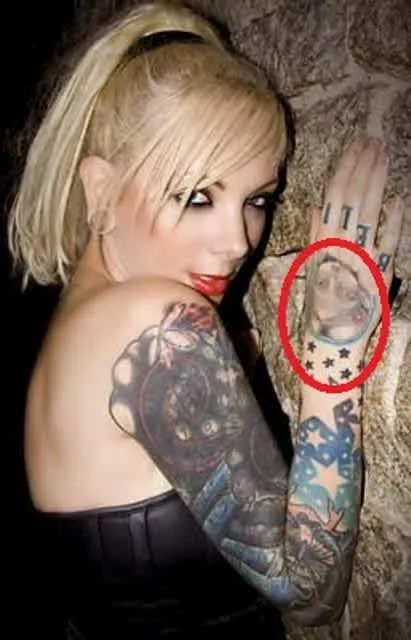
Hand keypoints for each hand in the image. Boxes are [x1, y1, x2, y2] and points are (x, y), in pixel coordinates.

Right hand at [305, 139, 403, 351]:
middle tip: (375, 142)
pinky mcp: (377, 275)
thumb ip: (314, 237)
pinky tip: (398, 200)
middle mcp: (338, 247)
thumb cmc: (318, 308)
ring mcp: (358, 259)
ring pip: (367, 213)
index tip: (356, 147)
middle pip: (351, 199)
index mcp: (319, 243)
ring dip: (377, 183)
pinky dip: (393, 222)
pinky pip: (386, 244)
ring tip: (384, 158)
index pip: (333, 197)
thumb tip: (317, 207)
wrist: (329, 346)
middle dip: (363, 167)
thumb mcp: (309, 270)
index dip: (346, 169)